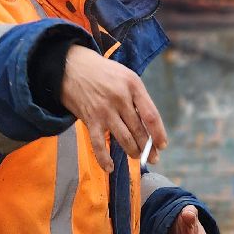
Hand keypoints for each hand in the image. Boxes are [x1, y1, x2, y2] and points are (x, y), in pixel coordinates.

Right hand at [59, 45, 168, 171]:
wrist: (71, 66)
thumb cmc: (102, 72)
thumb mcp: (125, 76)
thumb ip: (136, 97)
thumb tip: (147, 125)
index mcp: (133, 85)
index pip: (151, 115)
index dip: (158, 133)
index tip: (162, 145)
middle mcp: (120, 98)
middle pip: (139, 130)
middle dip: (147, 147)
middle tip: (153, 158)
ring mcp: (105, 110)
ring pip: (124, 138)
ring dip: (132, 151)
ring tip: (136, 157)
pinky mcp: (90, 119)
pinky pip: (98, 144)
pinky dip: (104, 159)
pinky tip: (109, 168)